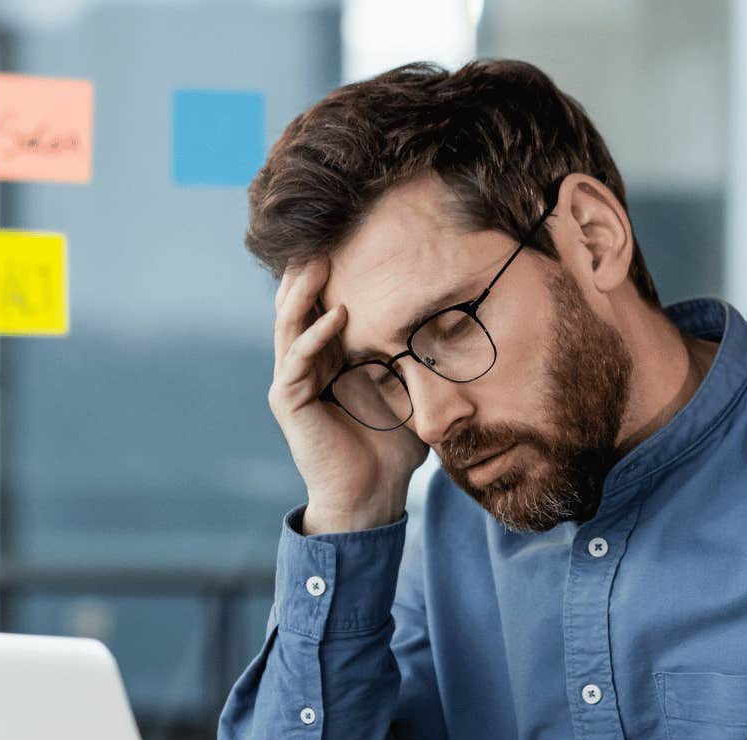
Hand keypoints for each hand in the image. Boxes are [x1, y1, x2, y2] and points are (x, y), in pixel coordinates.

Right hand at [268, 260, 428, 534]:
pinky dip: (315, 336)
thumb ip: (418, 361)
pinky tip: (337, 315)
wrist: (372, 497)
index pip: (320, 306)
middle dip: (307, 271)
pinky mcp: (289, 402)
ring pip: (288, 325)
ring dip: (302, 292)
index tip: (347, 239)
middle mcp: (303, 366)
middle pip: (297, 306)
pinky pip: (296, 360)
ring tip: (318, 261)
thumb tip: (458, 326)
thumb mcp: (409, 392)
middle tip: (324, 235)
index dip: (327, 275)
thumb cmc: (392, 450)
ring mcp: (292, 383)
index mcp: (327, 360)